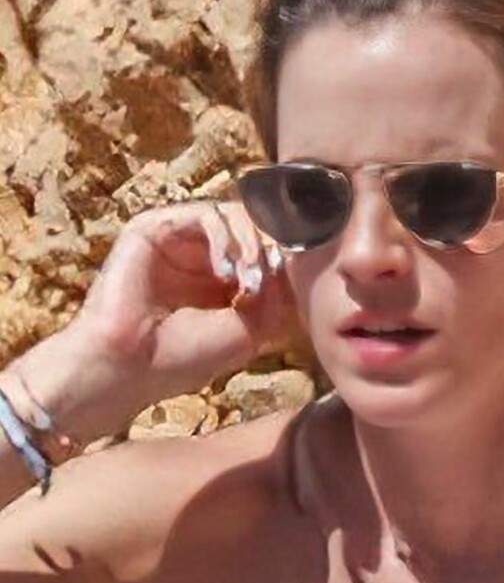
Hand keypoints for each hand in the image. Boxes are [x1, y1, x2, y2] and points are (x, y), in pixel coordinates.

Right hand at [69, 197, 303, 407]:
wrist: (128, 368)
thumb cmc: (180, 359)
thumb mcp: (245, 332)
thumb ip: (272, 296)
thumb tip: (290, 261)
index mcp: (221, 283)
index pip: (264, 252)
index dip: (285, 259)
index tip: (296, 282)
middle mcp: (199, 257)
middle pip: (252, 228)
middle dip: (270, 250)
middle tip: (268, 281)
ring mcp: (176, 241)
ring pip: (232, 216)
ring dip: (251, 244)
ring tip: (248, 280)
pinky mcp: (154, 228)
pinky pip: (204, 214)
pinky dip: (225, 238)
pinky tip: (227, 271)